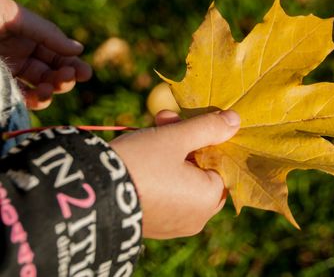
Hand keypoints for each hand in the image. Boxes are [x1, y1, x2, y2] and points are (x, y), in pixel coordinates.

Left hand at [0, 0, 91, 109]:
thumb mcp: (14, 16)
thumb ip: (48, 33)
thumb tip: (78, 49)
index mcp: (25, 35)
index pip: (56, 52)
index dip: (72, 63)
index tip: (85, 73)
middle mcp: (18, 55)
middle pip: (51, 71)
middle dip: (65, 77)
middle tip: (69, 78)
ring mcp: (6, 73)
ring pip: (38, 88)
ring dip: (51, 90)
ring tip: (51, 88)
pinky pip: (21, 98)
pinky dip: (35, 100)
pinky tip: (39, 96)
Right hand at [110, 110, 240, 238]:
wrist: (89, 196)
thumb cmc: (141, 164)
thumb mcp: (176, 138)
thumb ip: (208, 128)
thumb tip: (236, 121)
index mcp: (208, 200)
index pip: (222, 163)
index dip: (208, 137)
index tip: (193, 119)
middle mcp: (196, 217)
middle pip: (200, 168)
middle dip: (184, 139)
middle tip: (165, 118)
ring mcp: (173, 223)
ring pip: (182, 177)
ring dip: (170, 149)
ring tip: (150, 126)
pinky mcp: (153, 222)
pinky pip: (166, 191)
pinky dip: (159, 171)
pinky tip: (143, 148)